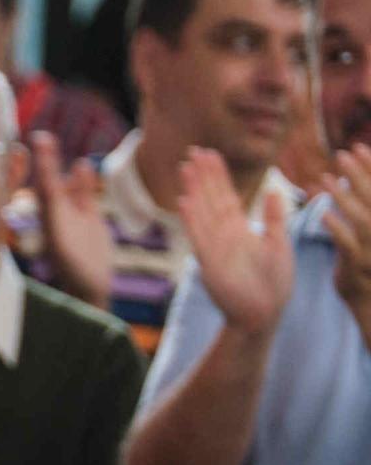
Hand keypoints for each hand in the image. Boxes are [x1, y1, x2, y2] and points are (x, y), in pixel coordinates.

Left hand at [29, 130, 111, 306]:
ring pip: (66, 186)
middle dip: (44, 161)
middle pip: (50, 182)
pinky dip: (83, 182)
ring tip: (49, 141)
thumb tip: (52, 200)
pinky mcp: (88, 220)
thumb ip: (59, 222)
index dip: (40, 168)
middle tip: (40, 137)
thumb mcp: (64, 244)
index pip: (44, 188)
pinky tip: (83, 166)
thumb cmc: (75, 271)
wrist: (91, 287)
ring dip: (59, 166)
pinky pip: (84, 196)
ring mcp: (72, 216)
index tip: (32, 146)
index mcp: (49, 220)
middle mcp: (57, 216)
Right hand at [177, 148, 291, 337]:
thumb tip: (275, 191)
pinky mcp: (210, 262)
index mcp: (240, 230)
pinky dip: (192, 219)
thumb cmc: (273, 283)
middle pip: (211, 199)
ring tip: (186, 167)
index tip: (210, 155)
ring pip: (203, 212)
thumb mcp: (280, 245)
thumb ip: (275, 218)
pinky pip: (199, 236)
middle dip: (203, 176)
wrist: (263, 313)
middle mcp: (224, 235)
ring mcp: (215, 247)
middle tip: (194, 152)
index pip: (226, 196)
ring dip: (194, 190)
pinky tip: (184, 201)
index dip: (218, 176)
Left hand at [324, 145, 370, 348]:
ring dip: (344, 197)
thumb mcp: (368, 234)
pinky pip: (347, 243)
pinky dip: (336, 227)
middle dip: (360, 174)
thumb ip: (362, 208)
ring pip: (362, 218)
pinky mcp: (358, 265)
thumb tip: (348, 182)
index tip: (359, 146)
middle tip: (342, 153)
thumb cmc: (367, 264)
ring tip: (325, 179)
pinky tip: (322, 213)